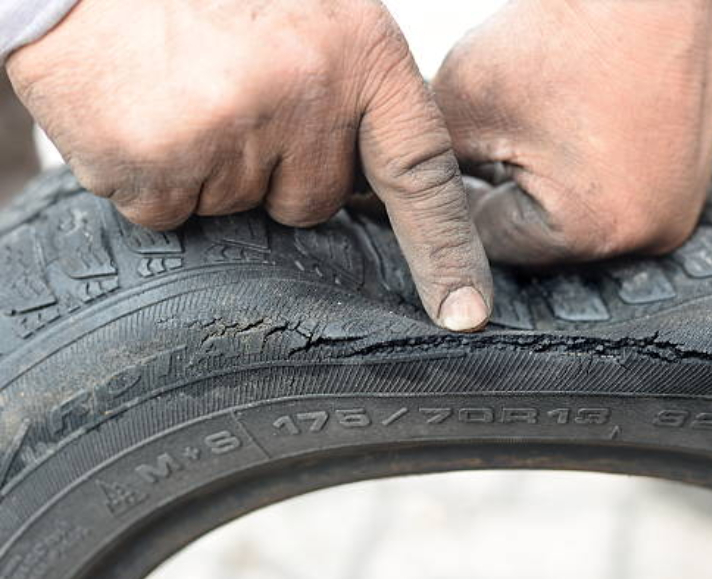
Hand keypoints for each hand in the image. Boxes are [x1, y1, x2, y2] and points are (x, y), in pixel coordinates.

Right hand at [5, 0, 492, 331]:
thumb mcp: (312, 19)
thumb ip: (351, 95)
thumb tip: (370, 190)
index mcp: (360, 52)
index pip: (421, 172)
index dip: (445, 248)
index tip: (464, 313)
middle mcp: (308, 94)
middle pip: (314, 201)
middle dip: (276, 171)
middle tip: (234, 98)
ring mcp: (233, 131)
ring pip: (241, 208)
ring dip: (213, 171)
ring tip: (183, 93)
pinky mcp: (160, 162)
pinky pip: (173, 213)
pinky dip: (156, 179)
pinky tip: (143, 113)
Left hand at [434, 0, 711, 263]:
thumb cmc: (558, 33)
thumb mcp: (464, 105)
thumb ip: (426, 168)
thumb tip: (397, 198)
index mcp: (592, 231)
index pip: (491, 243)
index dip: (451, 206)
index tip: (425, 182)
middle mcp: (647, 238)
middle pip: (537, 237)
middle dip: (499, 198)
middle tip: (473, 156)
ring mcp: (676, 213)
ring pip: (573, 218)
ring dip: (540, 188)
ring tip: (521, 141)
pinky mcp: (690, 185)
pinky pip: (612, 196)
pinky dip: (583, 174)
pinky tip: (565, 135)